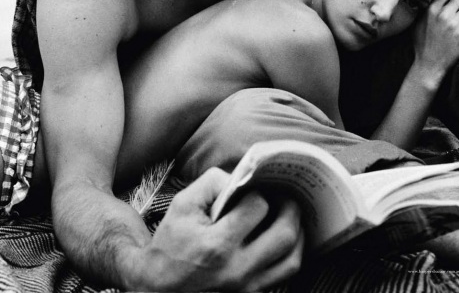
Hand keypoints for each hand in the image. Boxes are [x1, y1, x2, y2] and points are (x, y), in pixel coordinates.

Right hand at [133, 167, 303, 291]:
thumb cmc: (171, 242)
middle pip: (283, 236)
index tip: (251, 191)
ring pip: (291, 260)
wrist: (160, 283)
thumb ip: (211, 183)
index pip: (256, 209)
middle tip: (287, 197)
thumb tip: (240, 177)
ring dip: (298, 234)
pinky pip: (284, 275)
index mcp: (217, 244)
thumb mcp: (182, 204)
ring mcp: (246, 285)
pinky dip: (290, 254)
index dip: (257, 194)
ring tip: (291, 216)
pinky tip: (285, 239)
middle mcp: (237, 268)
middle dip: (291, 210)